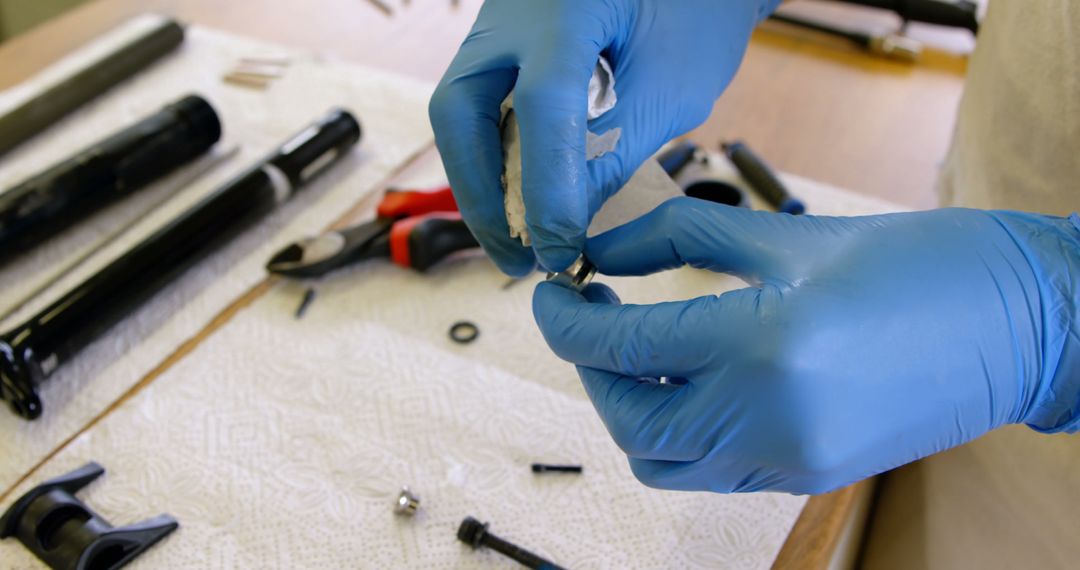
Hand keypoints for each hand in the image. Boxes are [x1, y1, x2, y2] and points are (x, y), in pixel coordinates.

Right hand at [429, 0, 777, 274]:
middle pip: (460, 109)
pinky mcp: (499, 42)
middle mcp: (514, 7)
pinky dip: (492, 158)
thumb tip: (565, 222)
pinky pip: (478, 105)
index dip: (545, 184)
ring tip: (517, 244)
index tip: (558, 249)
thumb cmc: (698, 14)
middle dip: (481, 195)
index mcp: (569, 4)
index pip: (543, 102)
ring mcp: (498, 20)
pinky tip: (519, 202)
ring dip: (481, 184)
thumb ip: (616, 151)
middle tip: (516, 259)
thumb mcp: (674, 87)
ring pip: (459, 111)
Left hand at [533, 199, 1079, 493]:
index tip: (548, 292)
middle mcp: (768, 418)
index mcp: (762, 345)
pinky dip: (678, 429)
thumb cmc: (918, 263)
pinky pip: (710, 469)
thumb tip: (603, 250)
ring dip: (628, 407)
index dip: (566, 318)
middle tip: (586, 315)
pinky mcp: (807, 475)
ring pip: (662, 460)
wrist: (1024, 325)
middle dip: (589, 368)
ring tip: (632, 349)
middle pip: (627, 420)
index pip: (621, 346)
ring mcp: (789, 459)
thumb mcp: (789, 233)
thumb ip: (678, 239)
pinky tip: (686, 378)